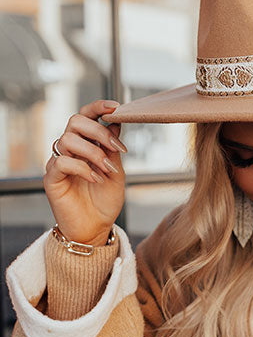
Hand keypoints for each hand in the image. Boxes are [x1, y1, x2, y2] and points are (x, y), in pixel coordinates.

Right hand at [43, 100, 126, 245]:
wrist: (96, 229)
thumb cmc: (104, 202)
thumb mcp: (116, 173)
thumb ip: (113, 150)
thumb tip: (116, 123)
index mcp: (86, 144)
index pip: (85, 117)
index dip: (98, 107)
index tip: (115, 107)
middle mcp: (70, 150)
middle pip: (75, 121)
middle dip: (98, 131)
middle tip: (115, 148)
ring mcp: (59, 163)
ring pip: (68, 140)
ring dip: (93, 152)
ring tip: (107, 170)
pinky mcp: (52, 178)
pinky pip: (62, 162)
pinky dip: (82, 168)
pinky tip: (96, 179)